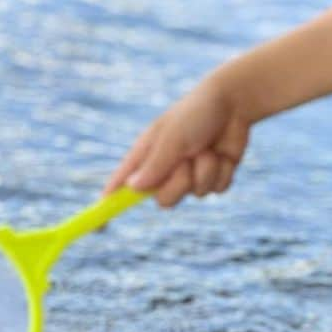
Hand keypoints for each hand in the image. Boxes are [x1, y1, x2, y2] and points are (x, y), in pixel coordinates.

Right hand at [101, 74, 251, 208]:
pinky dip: (222, 172)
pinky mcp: (214, 175)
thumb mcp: (173, 137)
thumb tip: (132, 189)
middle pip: (164, 200)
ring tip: (207, 148)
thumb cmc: (196, 113)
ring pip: (195, 194)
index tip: (98, 228)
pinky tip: (223, 153)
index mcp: (146, 155)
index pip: (121, 185)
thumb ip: (155, 164)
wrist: (234, 102)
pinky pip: (217, 189)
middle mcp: (166, 168)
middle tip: (186, 161)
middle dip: (179, 184)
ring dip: (205, 171)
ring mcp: (191, 173)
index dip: (110, 205)